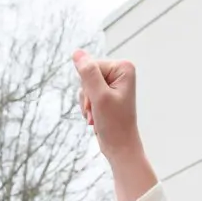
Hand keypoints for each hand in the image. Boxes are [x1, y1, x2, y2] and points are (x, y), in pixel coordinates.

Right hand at [73, 50, 155, 200]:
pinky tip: (95, 117)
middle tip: (97, 111)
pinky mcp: (106, 93)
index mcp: (124, 68)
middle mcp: (120, 72)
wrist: (120, 147)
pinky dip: (87, 107)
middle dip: (87, 96)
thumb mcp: (99, 96)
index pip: (91, 66)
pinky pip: (87, 94)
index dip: (89, 86)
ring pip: (85, 86)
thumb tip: (77, 53)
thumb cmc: (114, 124)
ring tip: (96, 116)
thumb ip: (88, 73)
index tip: (100, 102)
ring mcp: (113, 83)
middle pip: (87, 75)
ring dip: (86, 103)